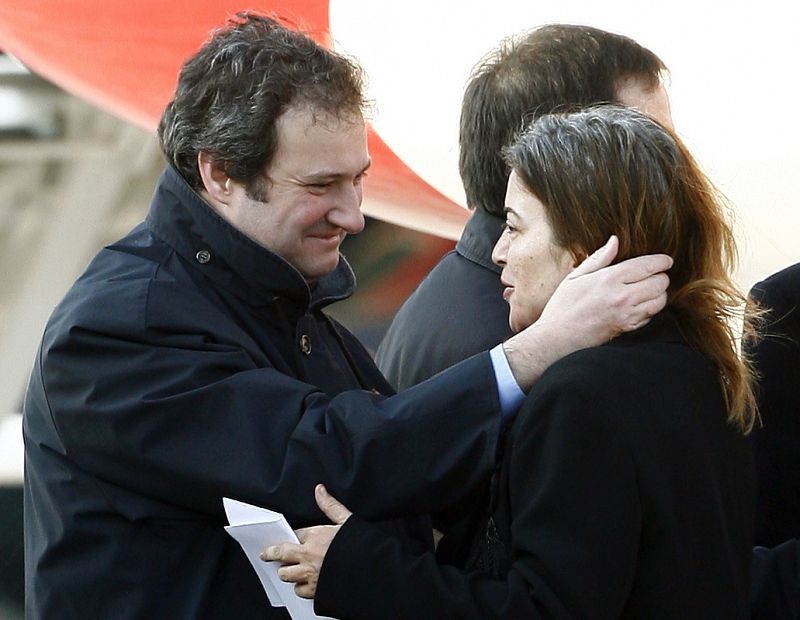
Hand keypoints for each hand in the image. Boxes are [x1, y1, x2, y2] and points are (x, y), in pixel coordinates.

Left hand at [260, 484, 351, 598]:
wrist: (373, 573)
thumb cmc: (362, 547)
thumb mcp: (347, 522)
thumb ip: (331, 506)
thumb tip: (319, 489)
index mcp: (316, 536)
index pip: (293, 534)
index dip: (290, 536)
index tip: (286, 537)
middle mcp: (308, 556)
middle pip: (280, 554)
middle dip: (271, 554)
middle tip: (265, 554)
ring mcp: (310, 574)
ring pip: (285, 575)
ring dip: (286, 572)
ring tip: (287, 570)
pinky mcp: (314, 591)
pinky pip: (298, 591)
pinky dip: (300, 588)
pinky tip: (304, 584)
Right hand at [503, 235, 671, 390]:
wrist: (557, 337)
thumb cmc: (563, 305)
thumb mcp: (576, 276)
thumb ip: (599, 258)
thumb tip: (615, 241)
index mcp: (609, 279)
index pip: (647, 266)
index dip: (661, 261)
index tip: (666, 260)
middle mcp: (622, 296)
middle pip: (659, 283)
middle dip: (661, 277)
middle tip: (655, 276)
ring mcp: (626, 314)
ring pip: (659, 301)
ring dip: (659, 294)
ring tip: (649, 290)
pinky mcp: (627, 328)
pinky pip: (650, 317)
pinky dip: (650, 310)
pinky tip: (640, 306)